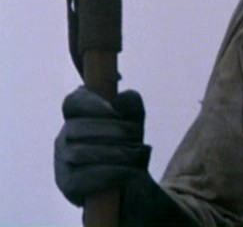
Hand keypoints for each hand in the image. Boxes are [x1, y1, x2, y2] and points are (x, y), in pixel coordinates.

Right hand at [54, 86, 151, 205]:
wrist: (132, 181)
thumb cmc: (129, 142)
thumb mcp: (134, 118)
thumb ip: (129, 104)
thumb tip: (117, 103)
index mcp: (77, 113)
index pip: (74, 102)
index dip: (91, 104)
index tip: (115, 111)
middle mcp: (64, 135)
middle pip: (77, 128)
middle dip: (113, 131)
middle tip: (137, 136)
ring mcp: (62, 160)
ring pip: (79, 153)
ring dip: (114, 153)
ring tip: (136, 154)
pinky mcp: (67, 184)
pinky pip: (84, 178)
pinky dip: (111, 173)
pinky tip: (128, 172)